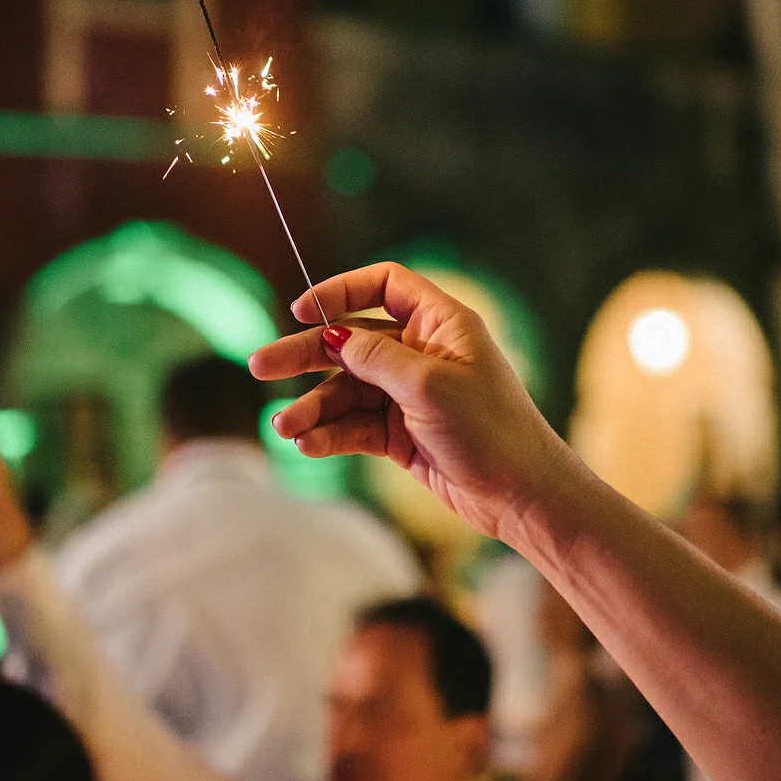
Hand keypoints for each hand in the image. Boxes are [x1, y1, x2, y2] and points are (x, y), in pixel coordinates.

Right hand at [248, 262, 570, 540]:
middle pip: (350, 340)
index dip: (341, 291)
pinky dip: (329, 434)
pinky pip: (354, 426)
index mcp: (441, 324)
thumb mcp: (429, 385)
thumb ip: (376, 356)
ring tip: (284, 429)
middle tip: (260, 366)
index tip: (302, 310)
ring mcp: (409, 395)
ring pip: (346, 390)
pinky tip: (307, 445)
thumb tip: (333, 335)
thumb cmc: (491, 429)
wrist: (520, 495)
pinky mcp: (401, 434)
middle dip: (305, 354)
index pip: (384, 285)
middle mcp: (423, 353)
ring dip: (312, 408)